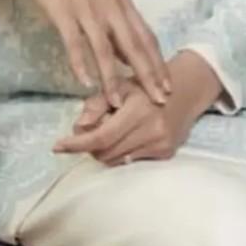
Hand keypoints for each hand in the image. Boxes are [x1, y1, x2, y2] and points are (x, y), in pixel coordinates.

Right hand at [0, 0, 172, 107]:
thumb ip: (114, 20)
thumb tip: (126, 53)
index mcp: (121, 0)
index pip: (146, 37)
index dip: (158, 63)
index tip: (168, 86)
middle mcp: (110, 5)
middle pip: (134, 45)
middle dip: (148, 75)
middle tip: (160, 100)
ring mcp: (87, 8)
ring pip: (105, 49)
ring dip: (113, 79)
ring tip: (118, 103)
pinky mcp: (63, 11)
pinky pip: (75, 41)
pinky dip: (81, 63)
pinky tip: (85, 82)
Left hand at [52, 49, 224, 163]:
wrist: (187, 88)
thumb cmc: (148, 84)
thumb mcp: (122, 84)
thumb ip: (97, 104)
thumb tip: (78, 127)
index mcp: (138, 109)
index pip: (101, 137)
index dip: (77, 144)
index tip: (57, 146)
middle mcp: (151, 130)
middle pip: (106, 152)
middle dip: (90, 145)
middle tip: (88, 130)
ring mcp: (160, 144)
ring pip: (116, 159)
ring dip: (105, 150)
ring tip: (110, 129)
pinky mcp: (166, 153)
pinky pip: (132, 160)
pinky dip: (121, 151)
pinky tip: (127, 135)